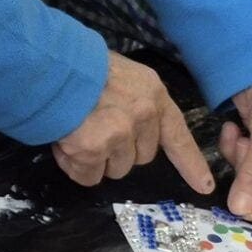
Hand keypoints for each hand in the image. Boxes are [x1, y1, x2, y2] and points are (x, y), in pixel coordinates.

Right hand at [52, 49, 214, 190]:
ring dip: (97, 160)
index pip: (178, 136)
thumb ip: (135, 102)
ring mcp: (118, 134)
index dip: (190, 163)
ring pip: (116, 169)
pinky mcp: (92, 149)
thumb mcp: (122, 76)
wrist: (48, 66)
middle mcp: (143, 116)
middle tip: (95, 132)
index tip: (203, 186)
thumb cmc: (80, 67)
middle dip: (120, 152)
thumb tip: (131, 134)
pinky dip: (76, 168)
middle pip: (142, 156)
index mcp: (154, 95)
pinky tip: (65, 147)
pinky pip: (88, 176)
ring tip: (76, 136)